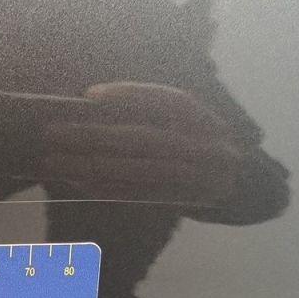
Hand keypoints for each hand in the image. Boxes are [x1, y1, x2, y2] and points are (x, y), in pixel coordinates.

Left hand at [41, 83, 245, 204]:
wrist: (246, 190)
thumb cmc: (202, 149)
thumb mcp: (190, 126)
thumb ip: (154, 117)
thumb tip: (91, 104)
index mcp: (205, 120)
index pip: (169, 101)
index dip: (131, 95)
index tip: (90, 94)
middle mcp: (207, 146)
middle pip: (145, 139)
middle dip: (95, 136)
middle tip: (53, 133)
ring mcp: (199, 178)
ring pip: (138, 171)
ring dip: (92, 167)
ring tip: (54, 162)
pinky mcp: (184, 203)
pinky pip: (139, 196)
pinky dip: (106, 189)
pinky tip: (76, 182)